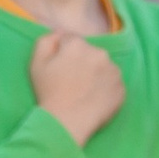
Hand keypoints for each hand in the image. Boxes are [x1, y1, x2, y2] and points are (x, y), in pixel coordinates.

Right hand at [29, 31, 124, 145]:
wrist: (66, 122)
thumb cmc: (48, 93)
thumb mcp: (36, 63)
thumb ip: (46, 41)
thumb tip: (59, 35)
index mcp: (78, 44)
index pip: (71, 41)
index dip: (64, 54)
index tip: (60, 70)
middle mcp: (100, 53)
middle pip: (89, 53)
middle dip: (82, 62)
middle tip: (72, 82)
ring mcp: (114, 71)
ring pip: (104, 67)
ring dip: (96, 74)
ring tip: (84, 92)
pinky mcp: (122, 89)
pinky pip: (113, 84)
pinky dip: (106, 89)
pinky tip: (94, 100)